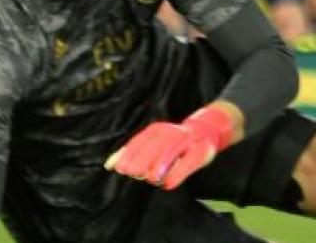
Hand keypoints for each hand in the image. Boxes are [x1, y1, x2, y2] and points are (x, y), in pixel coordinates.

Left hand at [105, 105, 234, 189]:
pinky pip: (190, 161)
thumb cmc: (172, 141)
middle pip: (156, 144)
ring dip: (161, 163)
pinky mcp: (201, 151)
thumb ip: (131, 152)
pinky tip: (169, 184)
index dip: (131, 154)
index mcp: (157, 130)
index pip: (141, 140)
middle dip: (144, 159)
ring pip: (173, 149)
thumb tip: (109, 165)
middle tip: (134, 173)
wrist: (206, 131)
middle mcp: (172, 132)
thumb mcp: (151, 143)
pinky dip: (179, 173)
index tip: (121, 168)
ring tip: (152, 178)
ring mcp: (188, 141)